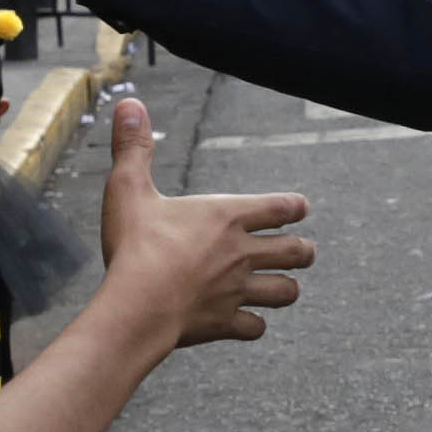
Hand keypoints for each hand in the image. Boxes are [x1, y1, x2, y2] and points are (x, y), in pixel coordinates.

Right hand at [93, 92, 311, 345]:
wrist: (136, 306)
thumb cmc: (134, 245)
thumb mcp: (129, 188)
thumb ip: (133, 147)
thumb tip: (129, 103)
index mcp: (226, 216)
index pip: (281, 207)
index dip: (295, 206)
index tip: (300, 207)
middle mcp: (241, 253)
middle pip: (296, 251)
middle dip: (302, 250)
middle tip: (302, 250)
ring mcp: (237, 291)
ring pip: (286, 292)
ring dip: (287, 288)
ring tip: (284, 286)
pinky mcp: (225, 323)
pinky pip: (254, 328)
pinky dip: (253, 325)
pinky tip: (246, 322)